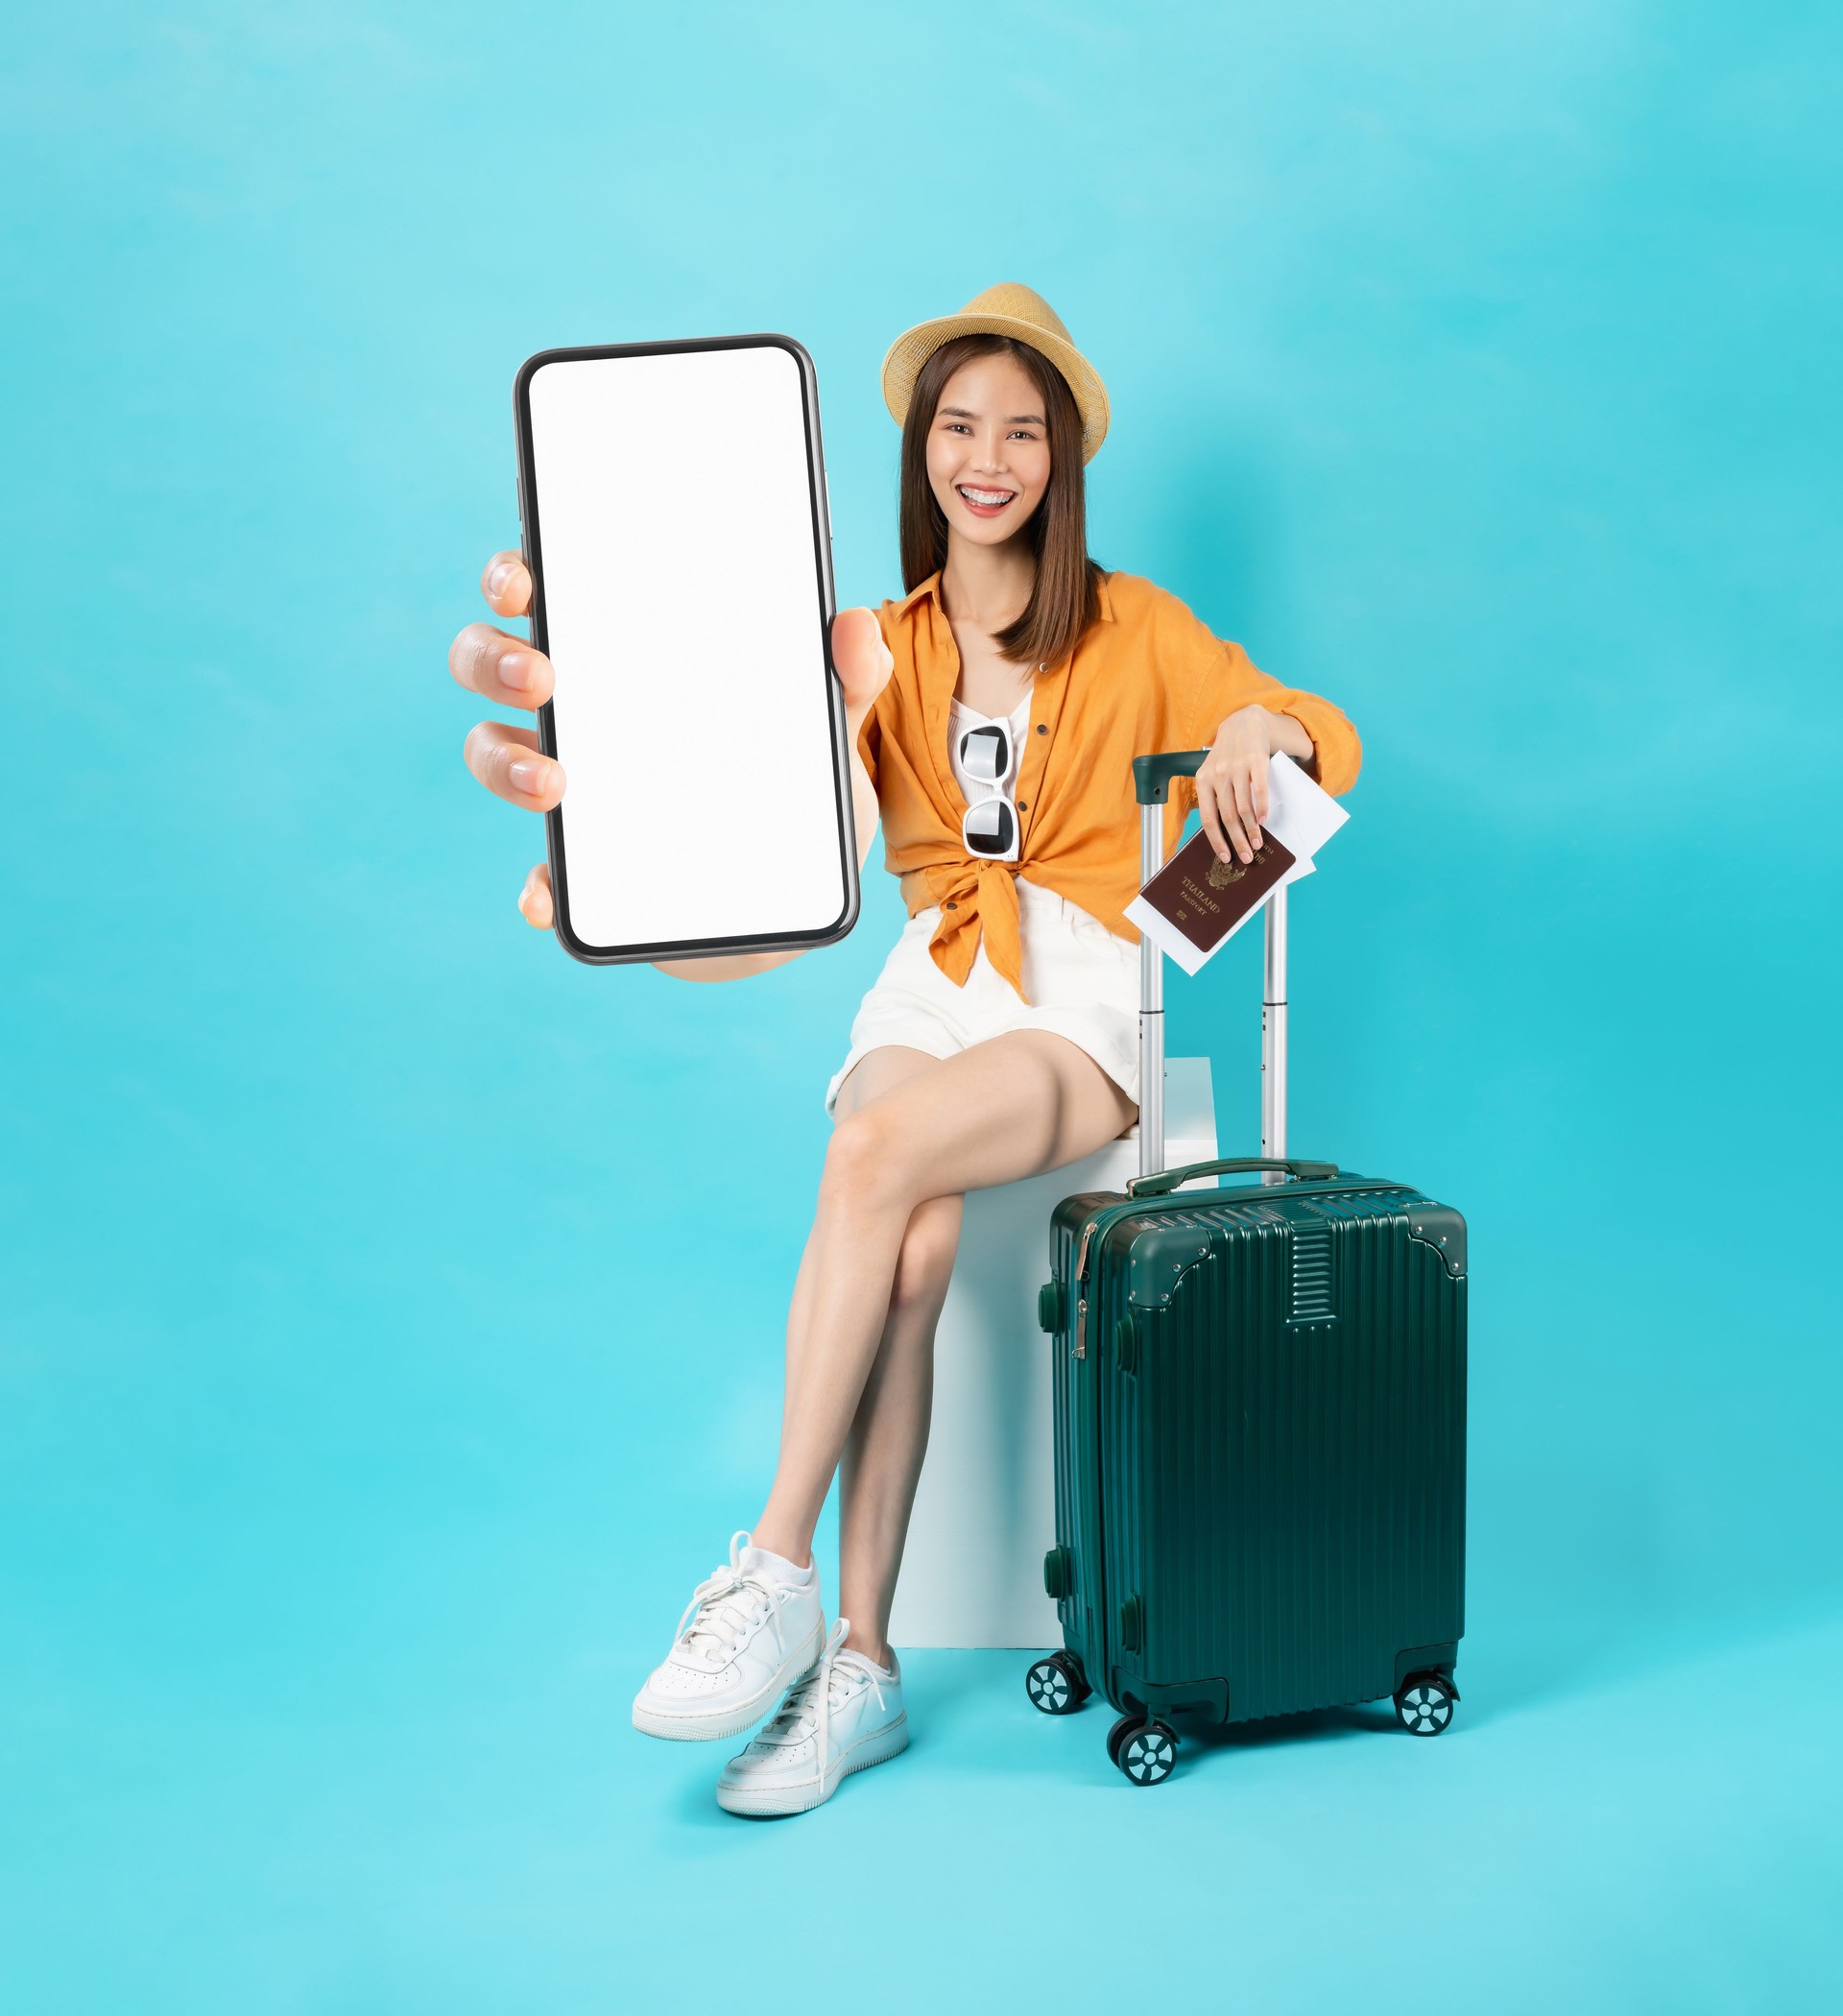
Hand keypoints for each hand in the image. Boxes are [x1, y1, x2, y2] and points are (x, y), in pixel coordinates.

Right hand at [450, 552, 894, 936]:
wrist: (790, 900)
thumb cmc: (789, 793)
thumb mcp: (825, 733)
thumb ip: (846, 680)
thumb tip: (859, 626)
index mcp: (625, 663)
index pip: (549, 596)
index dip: (515, 576)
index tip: (522, 579)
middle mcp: (580, 717)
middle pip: (489, 662)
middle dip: (492, 658)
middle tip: (541, 679)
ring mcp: (571, 792)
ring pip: (492, 755)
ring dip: (501, 762)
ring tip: (552, 784)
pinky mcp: (580, 871)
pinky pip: (539, 874)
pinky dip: (536, 883)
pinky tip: (546, 891)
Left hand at [1196, 704, 1273, 864]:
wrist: (1242, 723)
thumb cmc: (1226, 755)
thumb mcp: (1212, 772)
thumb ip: (1214, 797)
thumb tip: (1222, 831)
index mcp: (1203, 780)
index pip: (1208, 817)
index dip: (1216, 840)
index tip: (1225, 857)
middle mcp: (1218, 774)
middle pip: (1227, 817)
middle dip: (1237, 841)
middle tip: (1246, 857)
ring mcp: (1237, 767)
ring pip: (1244, 808)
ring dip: (1252, 829)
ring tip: (1257, 843)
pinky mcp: (1256, 761)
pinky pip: (1259, 790)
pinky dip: (1262, 809)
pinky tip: (1264, 821)